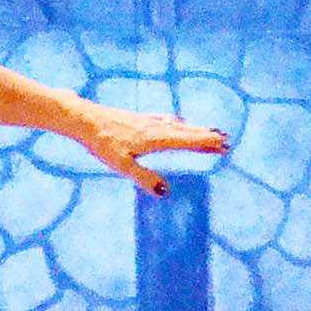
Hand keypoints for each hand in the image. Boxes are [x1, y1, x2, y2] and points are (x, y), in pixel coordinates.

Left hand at [77, 108, 227, 196]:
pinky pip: (166, 120)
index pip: (187, 142)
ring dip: (195, 128)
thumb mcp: (122, 165)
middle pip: (186, 131)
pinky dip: (179, 123)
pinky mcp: (138, 118)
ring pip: (177, 125)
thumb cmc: (102, 142)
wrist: (84, 118)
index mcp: (155, 138)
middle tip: (226, 139)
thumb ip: (144, 178)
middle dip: (206, 136)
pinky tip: (177, 122)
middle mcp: (155, 127)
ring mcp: (147, 120)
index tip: (224, 145)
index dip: (206, 144)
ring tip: (210, 131)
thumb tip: (166, 192)